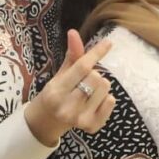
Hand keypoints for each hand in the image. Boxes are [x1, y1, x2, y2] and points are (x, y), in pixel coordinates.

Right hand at [24, 29, 115, 146]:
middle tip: (83, 81)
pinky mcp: (92, 127)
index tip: (108, 43)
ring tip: (87, 92)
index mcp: (56, 91)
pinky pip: (111, 102)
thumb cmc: (56, 93)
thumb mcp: (60, 74)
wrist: (47, 122)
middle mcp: (67, 107)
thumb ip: (71, 55)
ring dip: (100, 86)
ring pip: (105, 88)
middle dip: (93, 74)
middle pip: (96, 77)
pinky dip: (106, 98)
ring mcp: (80, 119)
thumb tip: (73, 32)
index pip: (82, 67)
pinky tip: (94, 103)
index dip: (96, 53)